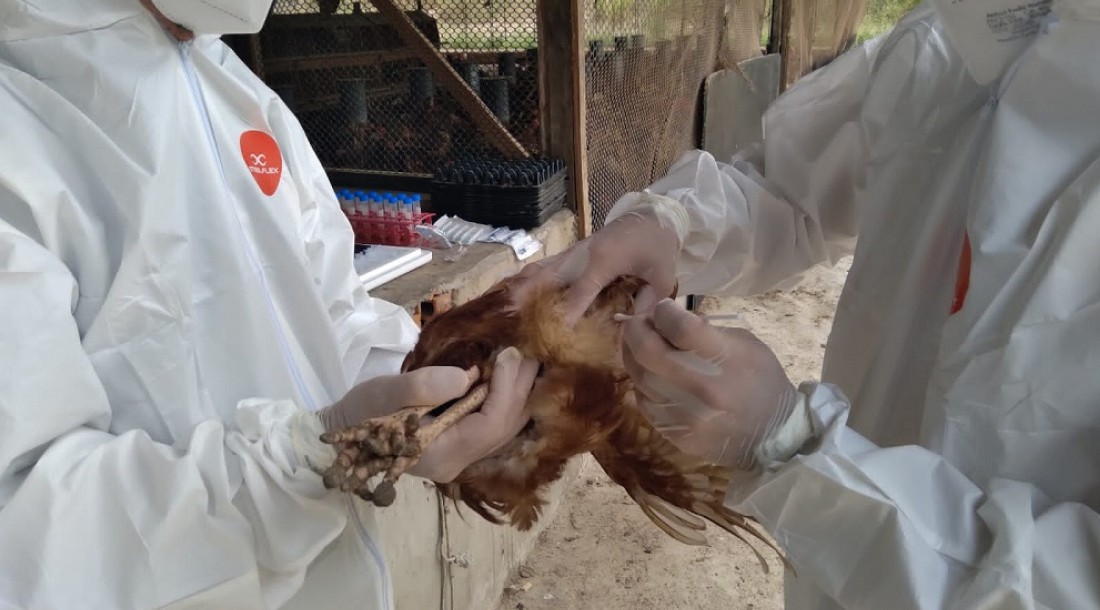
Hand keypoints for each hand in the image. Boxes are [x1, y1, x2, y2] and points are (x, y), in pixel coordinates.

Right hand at [318, 347, 537, 482]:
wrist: (342, 432)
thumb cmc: (361, 411)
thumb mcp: (384, 394)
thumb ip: (423, 387)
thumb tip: (465, 377)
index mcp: (440, 455)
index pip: (488, 426)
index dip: (505, 390)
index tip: (509, 355)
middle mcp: (457, 464)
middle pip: (504, 429)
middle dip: (520, 389)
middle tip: (531, 352)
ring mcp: (460, 458)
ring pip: (505, 429)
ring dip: (519, 394)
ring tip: (529, 361)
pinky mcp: (459, 446)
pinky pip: (494, 426)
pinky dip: (507, 401)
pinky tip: (513, 378)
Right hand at [512, 193, 684, 323]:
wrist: (653, 215)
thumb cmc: (658, 245)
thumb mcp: (663, 276)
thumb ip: (648, 303)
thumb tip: (630, 328)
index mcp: (604, 260)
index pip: (580, 291)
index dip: (567, 312)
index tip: (554, 331)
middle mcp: (583, 254)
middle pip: (550, 275)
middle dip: (530, 293)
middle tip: (511, 312)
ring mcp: (576, 251)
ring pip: (545, 268)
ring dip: (525, 284)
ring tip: (506, 303)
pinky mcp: (575, 251)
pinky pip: (549, 264)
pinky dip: (533, 277)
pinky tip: (518, 288)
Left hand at [621, 299, 806, 470]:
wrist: (773, 437)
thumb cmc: (762, 381)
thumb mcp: (746, 344)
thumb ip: (705, 331)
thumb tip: (668, 319)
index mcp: (726, 361)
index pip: (680, 327)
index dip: (663, 311)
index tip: (663, 307)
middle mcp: (702, 389)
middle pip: (648, 351)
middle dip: (636, 329)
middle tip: (639, 321)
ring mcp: (685, 415)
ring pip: (639, 376)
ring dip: (634, 354)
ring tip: (641, 344)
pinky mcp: (674, 433)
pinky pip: (644, 400)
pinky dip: (643, 382)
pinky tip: (651, 374)